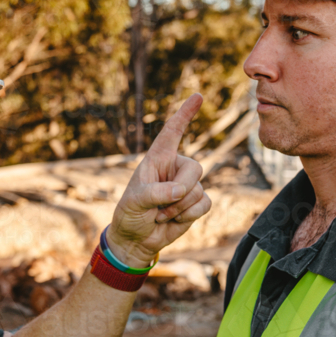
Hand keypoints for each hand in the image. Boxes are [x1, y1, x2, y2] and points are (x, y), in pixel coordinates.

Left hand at [107, 94, 211, 266]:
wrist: (136, 240)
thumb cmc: (130, 214)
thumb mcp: (134, 202)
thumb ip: (155, 194)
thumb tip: (179, 190)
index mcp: (157, 159)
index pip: (172, 132)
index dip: (185, 113)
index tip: (198, 96)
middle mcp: (174, 168)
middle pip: (195, 168)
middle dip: (181, 190)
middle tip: (160, 205)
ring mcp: (186, 185)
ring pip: (198, 190)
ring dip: (179, 209)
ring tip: (160, 214)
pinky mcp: (196, 203)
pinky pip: (205, 204)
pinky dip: (189, 216)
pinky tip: (174, 220)